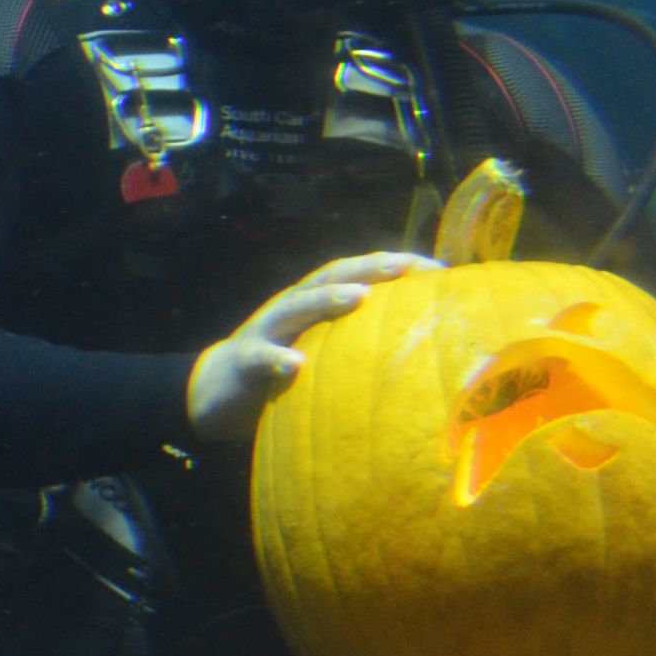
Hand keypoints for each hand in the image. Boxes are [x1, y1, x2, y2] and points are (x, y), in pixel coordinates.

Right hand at [185, 251, 436, 442]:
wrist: (216, 390)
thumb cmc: (284, 369)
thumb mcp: (324, 350)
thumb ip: (358, 343)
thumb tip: (420, 351)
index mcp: (316, 301)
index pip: (361, 273)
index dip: (397, 264)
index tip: (439, 267)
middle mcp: (294, 304)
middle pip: (332, 276)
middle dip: (370, 268)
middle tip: (406, 267)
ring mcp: (268, 330)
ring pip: (298, 306)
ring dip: (328, 298)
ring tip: (360, 297)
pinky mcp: (246, 360)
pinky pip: (262, 358)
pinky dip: (279, 359)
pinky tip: (296, 364)